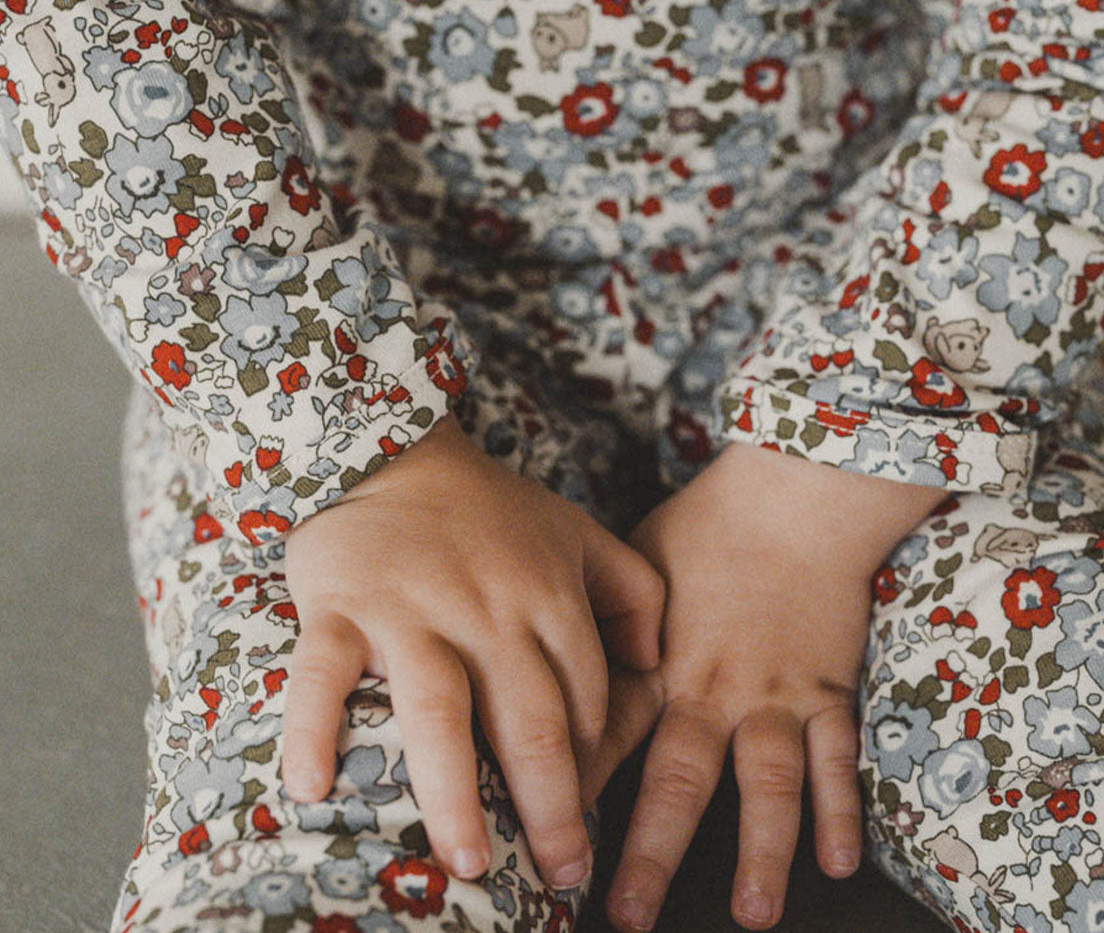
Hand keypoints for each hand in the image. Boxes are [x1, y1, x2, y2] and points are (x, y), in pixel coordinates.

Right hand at [279, 414, 665, 889]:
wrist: (394, 448)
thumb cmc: (490, 506)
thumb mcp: (578, 532)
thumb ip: (634, 591)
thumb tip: (657, 665)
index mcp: (546, 596)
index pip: (584, 701)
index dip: (595, 771)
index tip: (591, 829)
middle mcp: (485, 610)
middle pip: (527, 721)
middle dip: (551, 807)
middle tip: (559, 878)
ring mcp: (409, 610)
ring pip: (437, 710)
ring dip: (453, 792)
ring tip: (467, 862)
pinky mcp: (340, 606)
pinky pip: (321, 674)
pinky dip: (313, 729)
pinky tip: (314, 788)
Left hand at [601, 443, 944, 930]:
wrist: (790, 497)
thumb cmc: (705, 524)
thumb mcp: (633, 559)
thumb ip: (606, 618)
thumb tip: (563, 656)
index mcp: (658, 659)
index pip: (606, 736)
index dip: (573, 789)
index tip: (547, 837)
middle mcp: (713, 689)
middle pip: (678, 781)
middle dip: (650, 854)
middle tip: (625, 914)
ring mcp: (776, 696)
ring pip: (766, 785)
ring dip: (760, 851)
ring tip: (750, 913)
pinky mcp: (828, 692)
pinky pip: (837, 760)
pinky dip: (841, 810)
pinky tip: (839, 860)